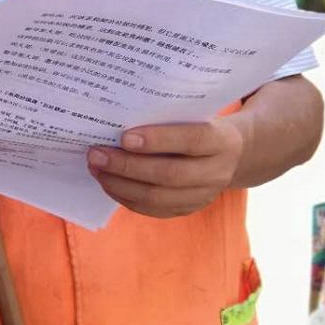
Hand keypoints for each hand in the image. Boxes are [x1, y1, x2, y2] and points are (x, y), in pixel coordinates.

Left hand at [87, 118, 243, 218]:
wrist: (229, 153)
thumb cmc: (198, 124)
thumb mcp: (193, 114)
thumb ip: (166, 117)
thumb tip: (118, 121)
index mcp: (222, 141)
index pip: (191, 141)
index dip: (157, 140)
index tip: (124, 137)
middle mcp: (217, 172)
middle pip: (169, 175)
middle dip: (127, 166)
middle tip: (96, 155)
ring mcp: (204, 195)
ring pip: (157, 198)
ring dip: (120, 184)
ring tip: (96, 168)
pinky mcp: (188, 209)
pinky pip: (152, 210)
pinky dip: (126, 197)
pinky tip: (108, 182)